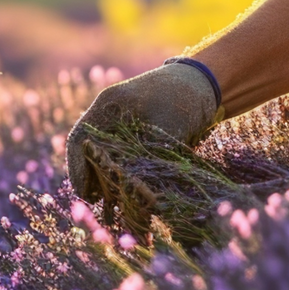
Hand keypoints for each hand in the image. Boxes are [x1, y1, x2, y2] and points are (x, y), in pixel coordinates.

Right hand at [66, 62, 220, 198]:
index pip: (80, 139)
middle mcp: (111, 114)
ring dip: (108, 179)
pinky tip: (130, 192)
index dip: (78, 169)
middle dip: (93, 180)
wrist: (211, 85)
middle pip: (89, 151)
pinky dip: (124, 174)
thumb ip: (149, 156)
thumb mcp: (168, 127)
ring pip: (105, 157)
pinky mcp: (138, 134)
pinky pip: (122, 157)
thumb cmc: (187, 99)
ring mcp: (123, 123)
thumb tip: (138, 193)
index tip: (85, 194)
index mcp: (109, 104)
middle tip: (99, 204)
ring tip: (114, 204)